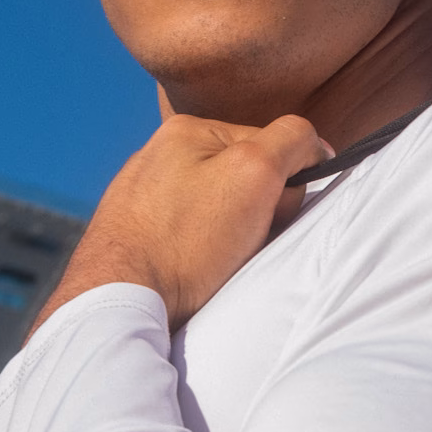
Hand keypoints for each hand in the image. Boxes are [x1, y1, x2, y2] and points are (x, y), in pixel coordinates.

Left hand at [31, 113, 331, 335]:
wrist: (117, 301)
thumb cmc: (187, 241)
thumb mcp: (255, 173)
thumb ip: (291, 141)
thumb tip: (314, 145)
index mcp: (186, 130)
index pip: (271, 142)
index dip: (288, 183)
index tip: (277, 216)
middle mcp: (158, 156)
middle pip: (243, 176)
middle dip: (258, 209)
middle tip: (244, 243)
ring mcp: (142, 197)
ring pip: (216, 209)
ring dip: (231, 235)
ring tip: (216, 263)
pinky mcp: (133, 237)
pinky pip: (187, 237)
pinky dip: (200, 254)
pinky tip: (194, 272)